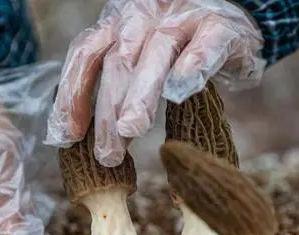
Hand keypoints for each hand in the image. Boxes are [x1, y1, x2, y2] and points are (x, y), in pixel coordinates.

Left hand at [45, 0, 264, 166]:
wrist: (233, 16)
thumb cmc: (181, 47)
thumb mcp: (140, 58)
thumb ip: (115, 87)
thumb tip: (76, 136)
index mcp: (119, 25)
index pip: (86, 55)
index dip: (72, 95)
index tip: (65, 137)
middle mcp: (144, 16)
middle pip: (118, 61)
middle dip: (107, 110)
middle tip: (106, 154)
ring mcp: (182, 18)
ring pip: (156, 53)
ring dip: (141, 94)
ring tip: (131, 129)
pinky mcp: (219, 26)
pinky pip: (205, 46)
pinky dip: (192, 66)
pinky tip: (179, 93)